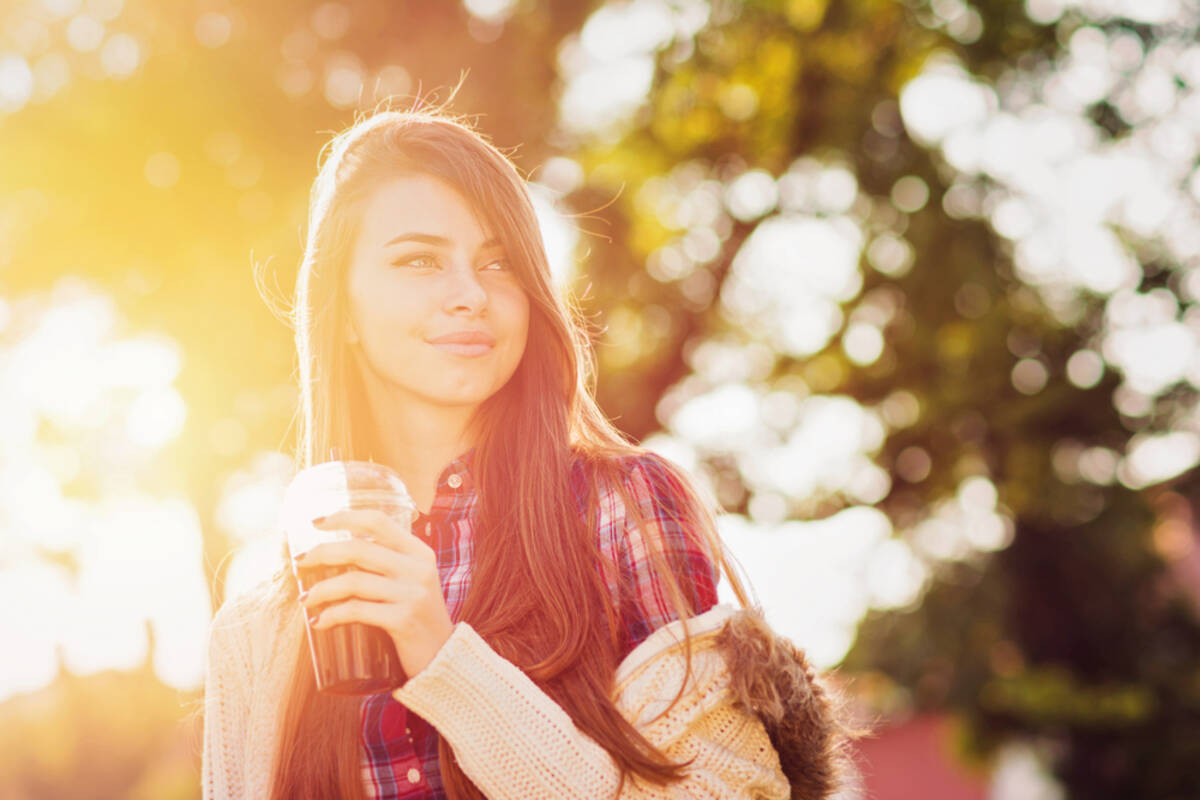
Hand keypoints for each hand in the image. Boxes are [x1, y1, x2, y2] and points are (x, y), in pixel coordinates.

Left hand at [295, 509, 453, 678]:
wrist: (444, 656)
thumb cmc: (418, 617)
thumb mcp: (413, 581)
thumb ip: (389, 562)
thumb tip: (339, 550)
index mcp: (419, 552)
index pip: (378, 522)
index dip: (344, 517)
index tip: (316, 522)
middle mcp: (418, 568)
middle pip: (359, 549)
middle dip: (322, 553)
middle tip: (300, 563)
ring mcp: (412, 594)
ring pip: (353, 581)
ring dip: (321, 589)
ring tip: (305, 599)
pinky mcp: (403, 620)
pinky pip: (357, 610)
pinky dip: (332, 615)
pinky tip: (319, 622)